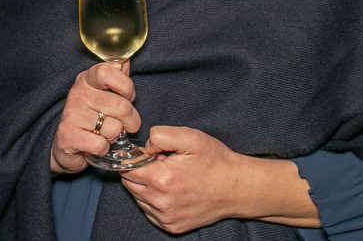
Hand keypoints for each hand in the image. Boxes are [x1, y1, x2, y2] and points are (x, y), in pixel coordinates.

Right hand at [50, 62, 141, 174]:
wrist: (65, 144)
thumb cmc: (90, 116)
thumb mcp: (102, 93)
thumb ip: (116, 78)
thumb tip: (126, 60)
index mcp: (86, 79)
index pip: (108, 72)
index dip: (126, 86)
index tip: (128, 96)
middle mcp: (77, 93)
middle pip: (121, 106)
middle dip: (131, 121)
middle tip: (124, 124)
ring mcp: (71, 114)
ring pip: (114, 129)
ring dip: (114, 136)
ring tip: (104, 133)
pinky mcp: (68, 136)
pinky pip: (101, 145)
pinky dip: (103, 149)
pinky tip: (95, 144)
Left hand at [119, 126, 317, 233]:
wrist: (237, 188)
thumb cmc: (214, 161)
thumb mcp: (189, 137)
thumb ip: (159, 136)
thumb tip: (143, 148)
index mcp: (161, 179)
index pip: (126, 168)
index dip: (136, 158)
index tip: (151, 155)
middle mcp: (160, 202)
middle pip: (129, 183)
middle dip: (140, 171)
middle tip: (163, 164)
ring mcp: (165, 217)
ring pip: (138, 198)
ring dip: (146, 186)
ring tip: (171, 177)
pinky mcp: (171, 226)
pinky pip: (149, 211)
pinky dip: (154, 200)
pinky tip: (173, 191)